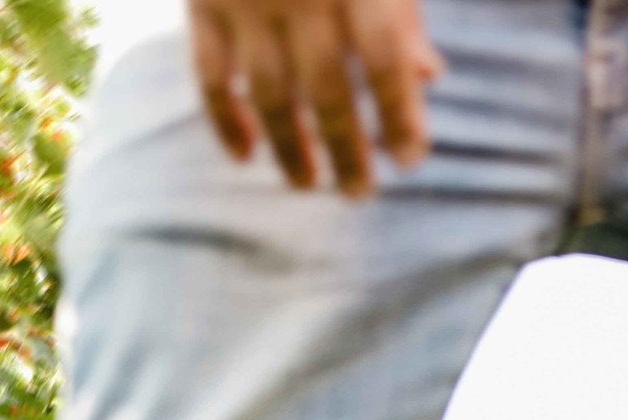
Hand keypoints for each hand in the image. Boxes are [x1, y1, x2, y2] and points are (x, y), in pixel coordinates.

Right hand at [188, 0, 442, 195]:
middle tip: (359, 192)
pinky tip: (245, 155)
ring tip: (308, 185)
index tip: (409, 159)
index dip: (400, 114)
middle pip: (329, 90)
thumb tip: (427, 75)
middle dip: (347, 150)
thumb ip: (402, 7)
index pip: (385, 60)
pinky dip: (225, 120)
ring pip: (270, 96)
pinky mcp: (200, 1)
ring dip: (290, 149)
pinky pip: (210, 76)